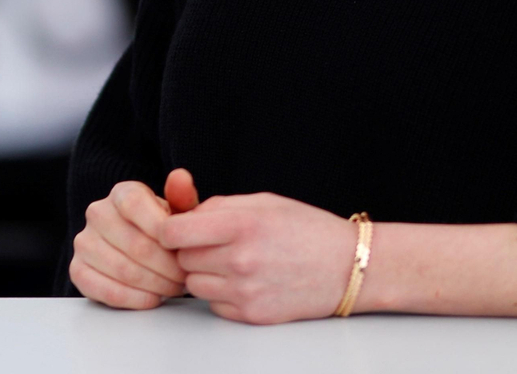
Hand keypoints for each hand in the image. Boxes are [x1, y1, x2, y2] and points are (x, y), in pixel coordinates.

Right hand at [70, 174, 198, 309]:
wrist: (140, 251)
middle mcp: (97, 213)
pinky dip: (132, 299)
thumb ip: (182, 196)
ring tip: (173, 288)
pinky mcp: (77, 269)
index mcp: (121, 193)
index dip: (160, 229)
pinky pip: (103, 289)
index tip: (181, 248)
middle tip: (184, 278)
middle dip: (166, 267)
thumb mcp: (177, 211)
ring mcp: (84, 242)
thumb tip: (180, 177)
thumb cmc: (161, 230)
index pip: (135, 204)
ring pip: (121, 269)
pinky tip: (151, 298)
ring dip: (154, 285)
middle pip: (134, 243)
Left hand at [160, 173, 358, 323]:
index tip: (177, 229)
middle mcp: (240, 259)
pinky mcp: (252, 315)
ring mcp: (246, 291)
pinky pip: (214, 305)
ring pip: (194, 285)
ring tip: (232, 262)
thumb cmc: (306, 229)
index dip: (170, 229)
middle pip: (182, 259)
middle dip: (191, 250)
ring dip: (204, 274)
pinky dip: (221, 295)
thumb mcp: (263, 202)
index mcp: (241, 224)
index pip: (174, 232)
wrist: (345, 267)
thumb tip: (182, 216)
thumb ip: (218, 207)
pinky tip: (245, 281)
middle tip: (215, 244)